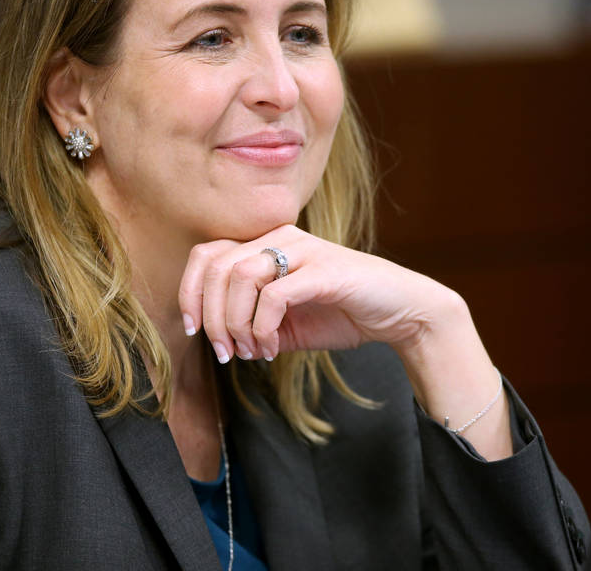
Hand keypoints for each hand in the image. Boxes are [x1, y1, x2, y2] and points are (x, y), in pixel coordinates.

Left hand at [178, 224, 467, 362]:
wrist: (401, 312)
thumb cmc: (343, 313)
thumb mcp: (286, 324)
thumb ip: (252, 326)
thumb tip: (222, 342)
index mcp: (267, 245)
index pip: (207, 255)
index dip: (189, 293)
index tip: (194, 331)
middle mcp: (281, 238)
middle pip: (216, 266)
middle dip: (211, 316)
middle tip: (224, 352)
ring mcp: (304, 250)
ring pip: (239, 275)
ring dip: (235, 322)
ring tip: (251, 350)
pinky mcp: (325, 270)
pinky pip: (274, 295)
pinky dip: (262, 327)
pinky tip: (272, 348)